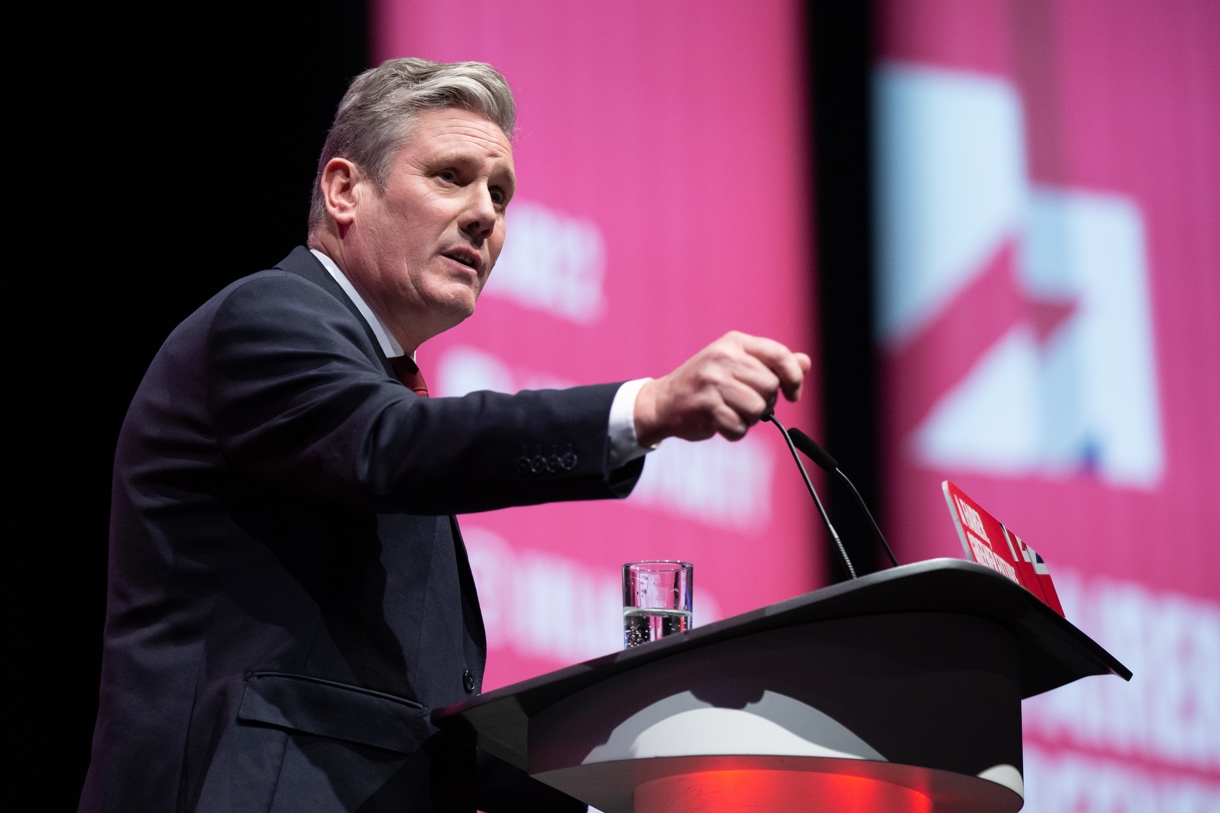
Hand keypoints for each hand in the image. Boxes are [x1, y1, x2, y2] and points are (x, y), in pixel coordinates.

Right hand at [634, 331, 810, 445]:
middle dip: (765, 402)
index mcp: (734, 342)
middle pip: (770, 386)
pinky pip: (740, 427)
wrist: (662, 402)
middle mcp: (723, 358)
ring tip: (732, 413)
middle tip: (746, 404)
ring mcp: (712, 382)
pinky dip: (735, 431)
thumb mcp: (737, 365)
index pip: (779, 355)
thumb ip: (771, 363)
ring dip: (750, 419)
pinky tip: (721, 423)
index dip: (794, 377)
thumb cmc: (705, 384)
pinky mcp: (706, 406)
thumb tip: (806, 362)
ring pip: (758, 408)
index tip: (793, 394)